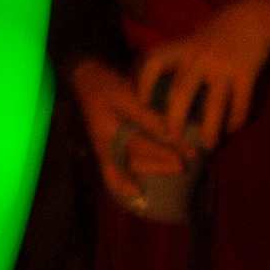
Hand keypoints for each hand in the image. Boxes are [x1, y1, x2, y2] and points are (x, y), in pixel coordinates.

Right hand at [68, 60, 188, 197]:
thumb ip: (147, 116)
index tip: (185, 157)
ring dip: (151, 170)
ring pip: (129, 167)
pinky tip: (137, 190)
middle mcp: (105, 145)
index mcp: (110, 132)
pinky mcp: (106, 147)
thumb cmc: (105, 84)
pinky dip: (124, 182)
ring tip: (174, 169)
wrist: (84, 79)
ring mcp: (104, 148)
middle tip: (184, 166)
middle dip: (162, 165)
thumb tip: (170, 133)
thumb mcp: (126, 95)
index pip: (143, 146)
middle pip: (137, 162)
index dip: (165, 152)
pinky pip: (115, 171)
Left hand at [129, 0, 269, 147]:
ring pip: (213, 104)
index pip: (155, 61)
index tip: (141, 100)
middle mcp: (200, 57)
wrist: (255, 15)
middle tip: (173, 137)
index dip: (144, 80)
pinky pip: (240, 102)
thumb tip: (162, 88)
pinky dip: (236, 118)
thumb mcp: (194, 38)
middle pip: (181, 92)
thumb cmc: (220, 29)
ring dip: (210, 128)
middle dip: (175, 119)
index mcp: (184, 47)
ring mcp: (224, 66)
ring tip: (208, 145)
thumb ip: (181, 58)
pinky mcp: (246, 72)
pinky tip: (232, 128)